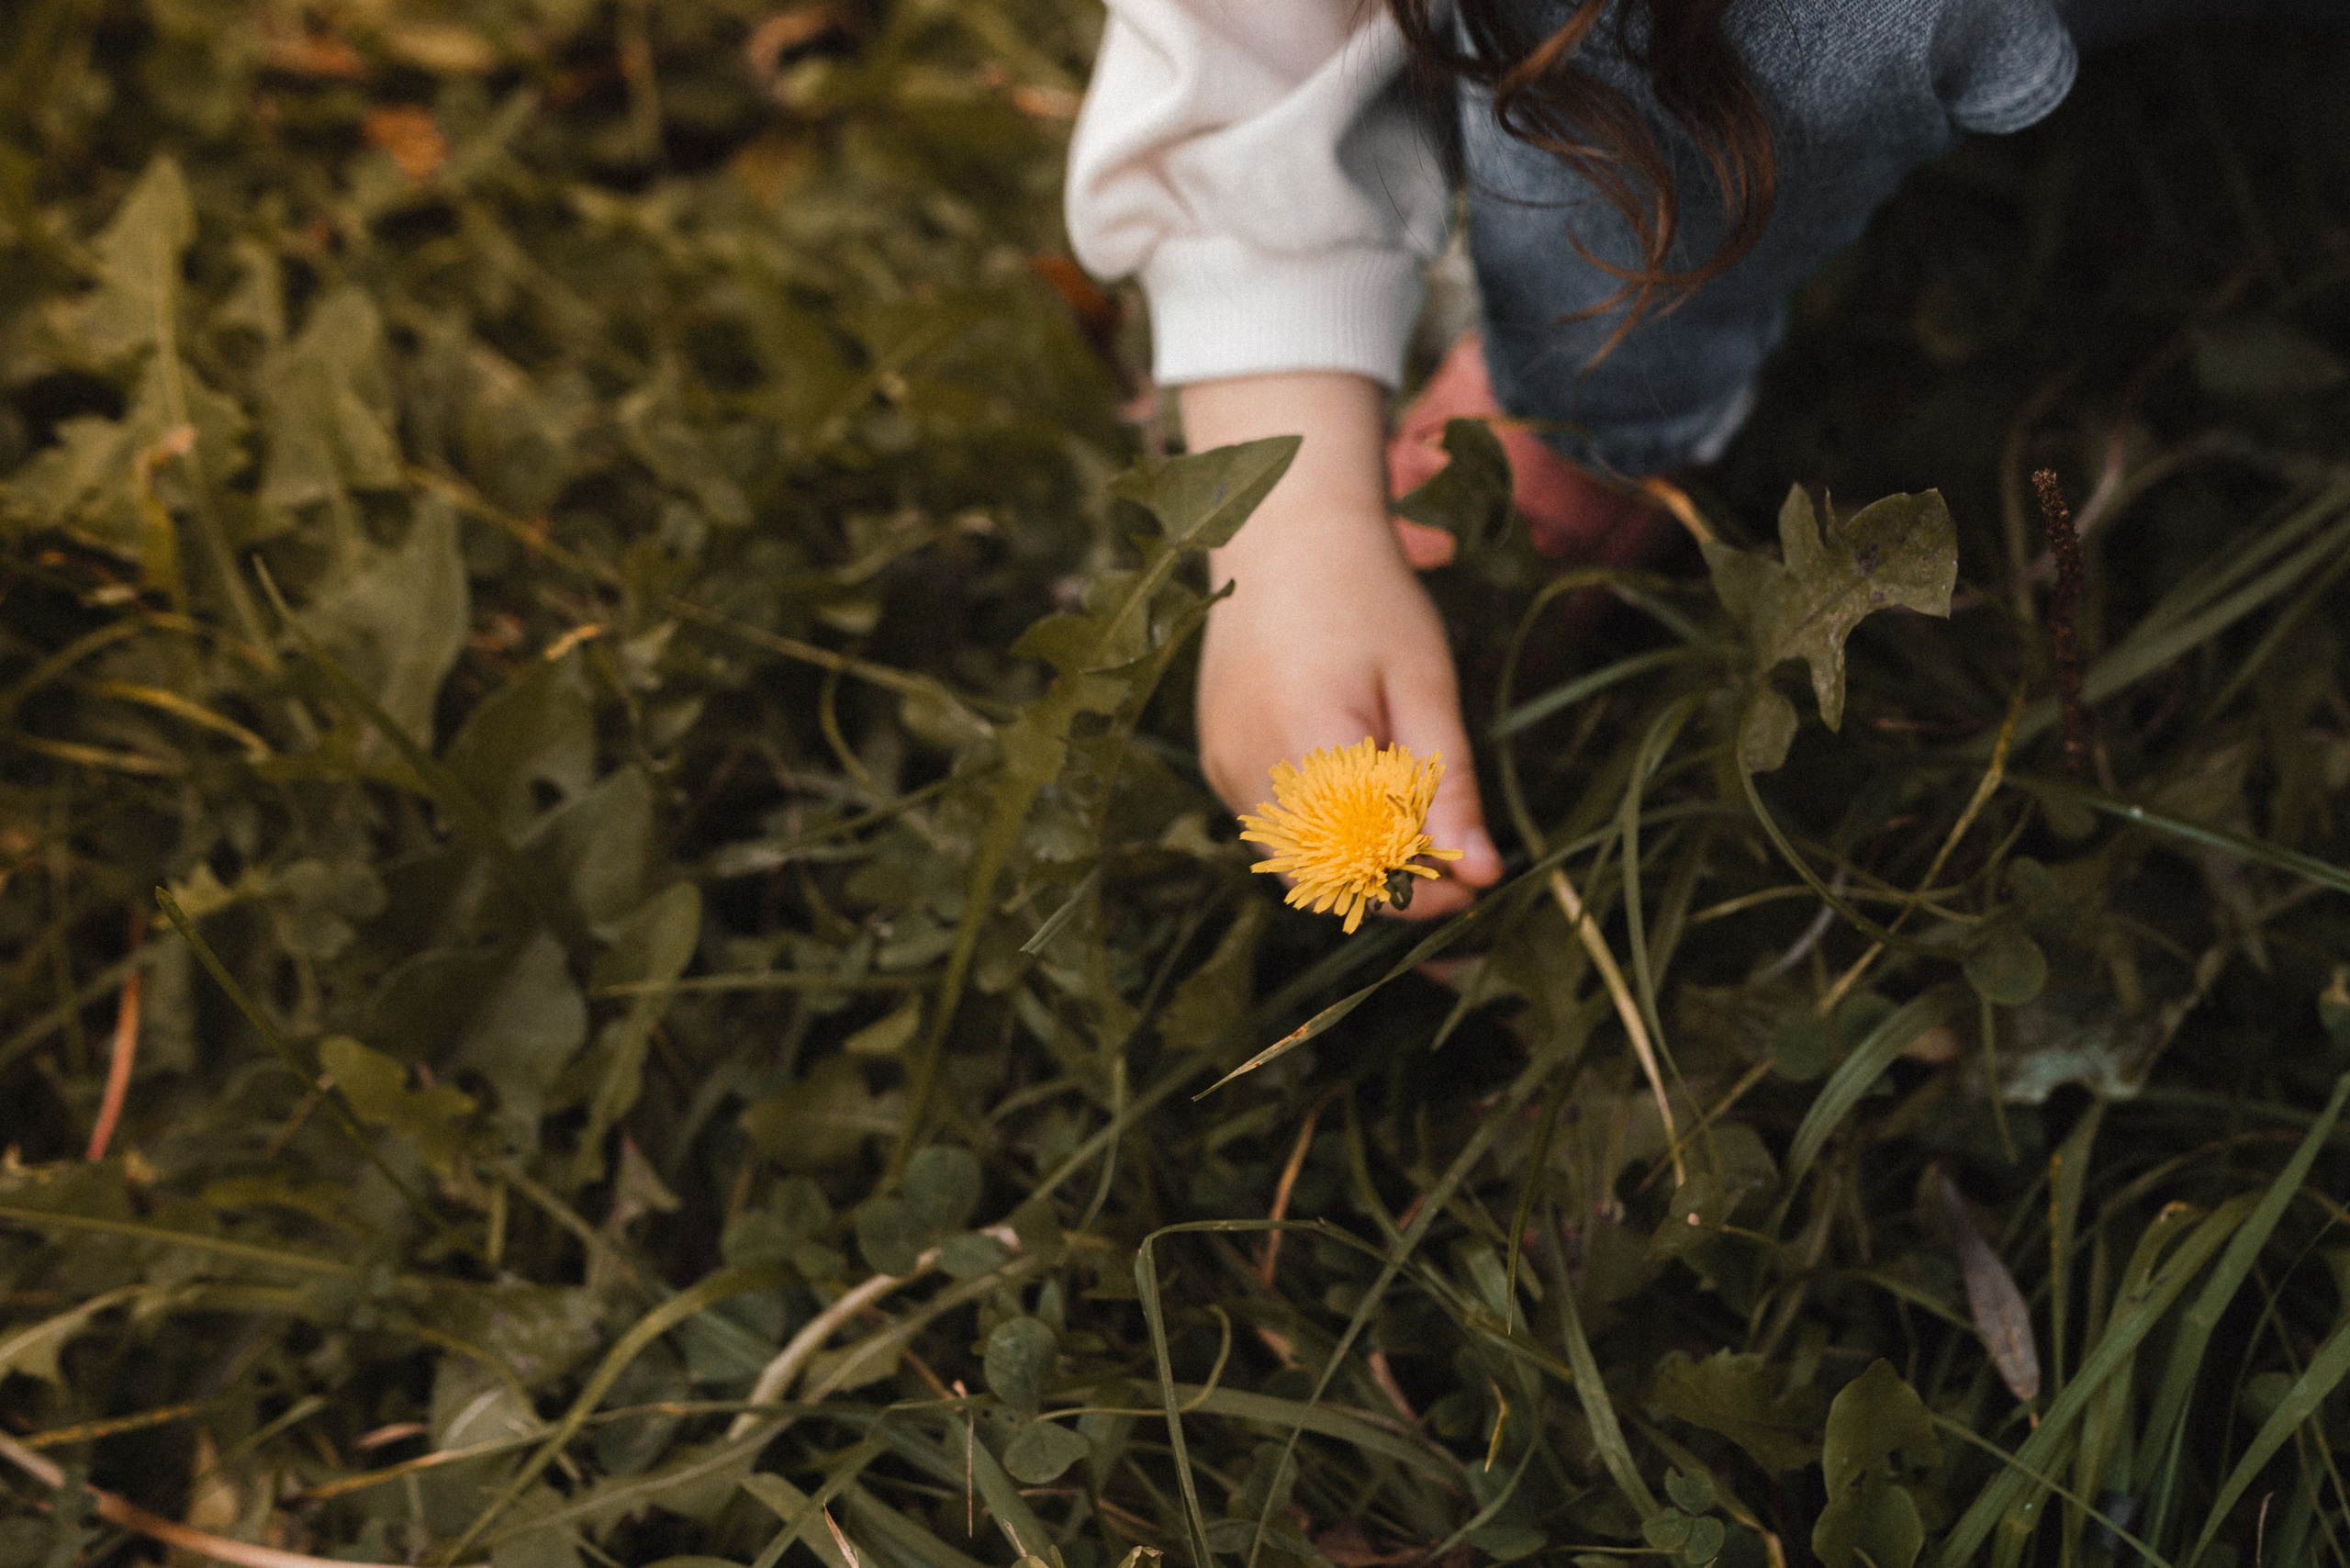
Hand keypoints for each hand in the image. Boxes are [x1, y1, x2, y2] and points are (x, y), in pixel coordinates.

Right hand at [1186, 372, 1504, 919]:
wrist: (1283, 529)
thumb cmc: (1366, 596)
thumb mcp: (1426, 687)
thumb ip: (1450, 787)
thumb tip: (1484, 875)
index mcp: (1308, 750)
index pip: (1368, 870)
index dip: (1424, 891)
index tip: (1475, 877)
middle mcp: (1250, 770)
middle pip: (1329, 875)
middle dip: (1393, 876)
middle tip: (1452, 846)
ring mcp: (1223, 767)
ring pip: (1298, 855)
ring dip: (1355, 849)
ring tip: (1401, 791)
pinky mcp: (1216, 759)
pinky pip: (1272, 821)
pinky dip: (1319, 820)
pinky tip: (1350, 767)